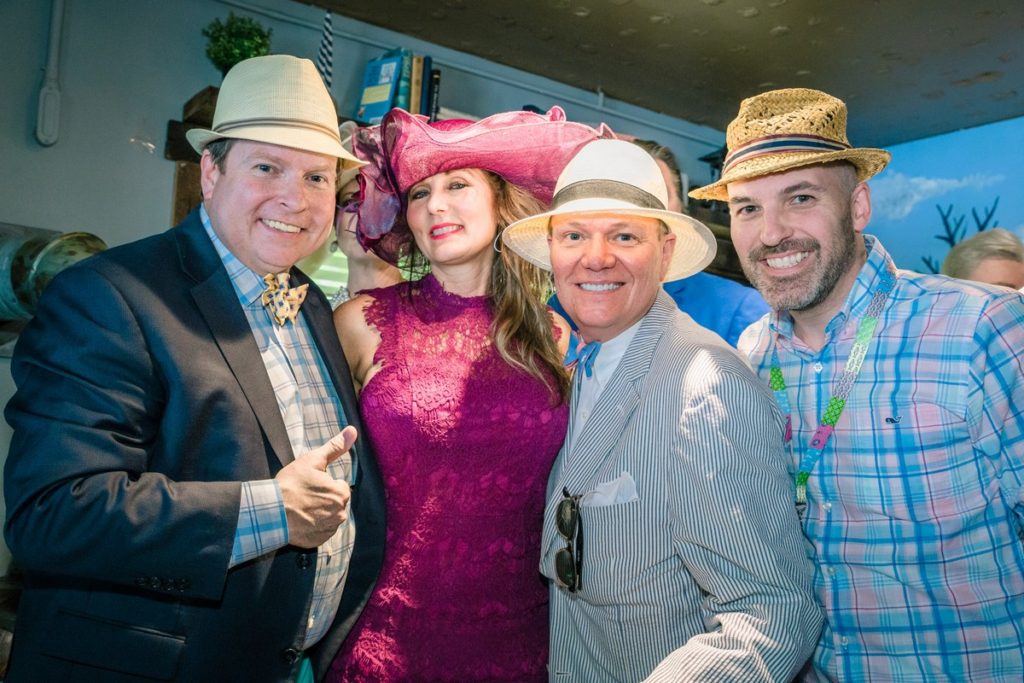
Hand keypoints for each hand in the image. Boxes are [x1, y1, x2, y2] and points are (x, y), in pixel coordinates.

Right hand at [276, 426, 356, 547]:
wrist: (270, 512)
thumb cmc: (290, 485)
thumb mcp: (312, 460)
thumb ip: (335, 447)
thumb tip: (352, 431)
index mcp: (341, 493)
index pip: (339, 486)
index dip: (324, 484)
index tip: (309, 485)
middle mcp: (340, 514)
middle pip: (335, 502)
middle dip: (323, 499)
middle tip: (303, 496)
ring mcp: (328, 529)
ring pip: (328, 517)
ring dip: (318, 513)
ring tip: (300, 508)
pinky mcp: (317, 542)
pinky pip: (320, 531)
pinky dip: (312, 526)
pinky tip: (300, 520)